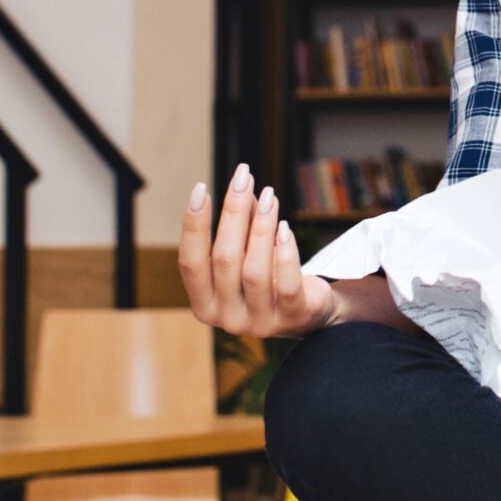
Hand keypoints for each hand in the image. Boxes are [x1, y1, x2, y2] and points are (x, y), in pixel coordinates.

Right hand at [176, 163, 337, 337]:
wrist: (310, 312)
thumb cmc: (269, 277)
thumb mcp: (249, 253)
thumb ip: (243, 226)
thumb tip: (242, 188)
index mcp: (204, 304)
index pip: (191, 263)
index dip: (194, 225)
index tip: (201, 188)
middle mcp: (227, 319)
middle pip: (225, 259)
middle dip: (233, 213)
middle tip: (244, 177)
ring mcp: (259, 323)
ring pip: (255, 271)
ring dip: (261, 228)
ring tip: (269, 195)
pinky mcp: (292, 318)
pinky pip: (287, 283)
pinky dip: (285, 253)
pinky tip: (285, 227)